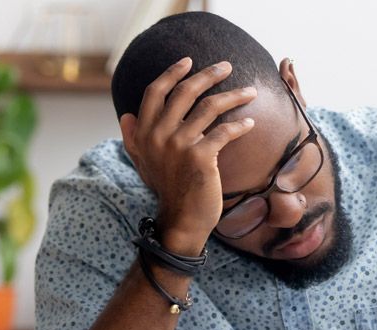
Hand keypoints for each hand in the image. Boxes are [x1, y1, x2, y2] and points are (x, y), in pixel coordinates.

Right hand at [118, 57, 257, 253]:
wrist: (181, 221)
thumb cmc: (167, 190)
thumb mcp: (143, 162)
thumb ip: (134, 138)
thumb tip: (125, 115)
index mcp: (144, 132)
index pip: (155, 92)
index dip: (172, 73)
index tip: (189, 61)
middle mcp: (159, 135)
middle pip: (185, 92)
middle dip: (208, 75)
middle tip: (227, 66)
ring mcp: (179, 145)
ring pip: (209, 107)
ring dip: (234, 95)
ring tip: (250, 91)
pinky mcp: (201, 157)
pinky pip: (224, 131)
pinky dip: (240, 125)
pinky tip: (250, 122)